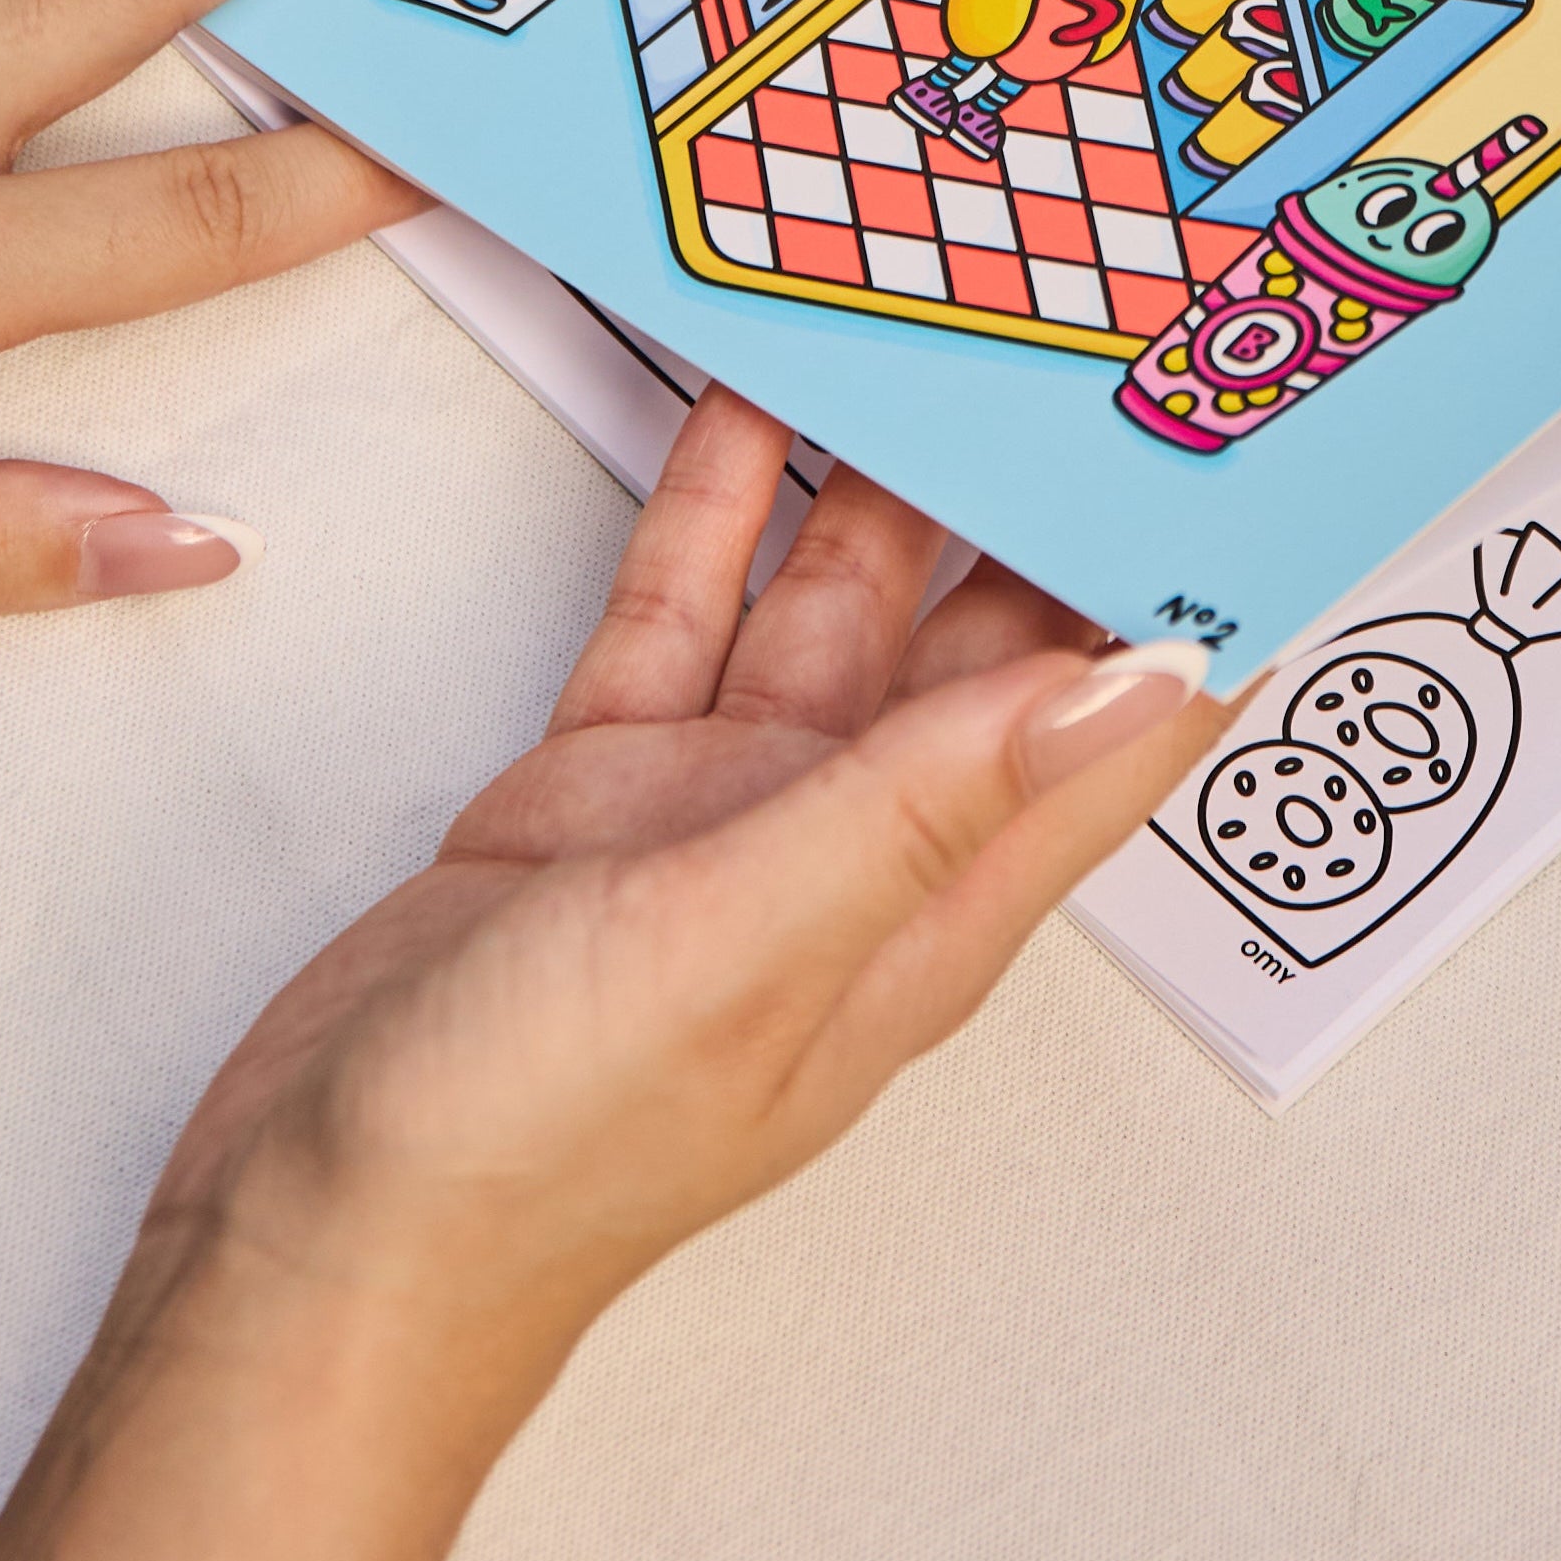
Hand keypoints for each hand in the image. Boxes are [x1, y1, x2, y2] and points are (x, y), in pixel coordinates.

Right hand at [0, 390, 1233, 1560]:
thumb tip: (1128, 689)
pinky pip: (690, 609)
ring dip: (876, 475)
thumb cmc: (538, 1161)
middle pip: (985, 638)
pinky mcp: (614, 776)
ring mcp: (732, 804)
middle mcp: (853, 844)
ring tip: (928, 331)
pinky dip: (720, 507)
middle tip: (1083, 349)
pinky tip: (753, 406)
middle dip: (1036, 503)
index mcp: (931, 905)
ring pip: (834, 598)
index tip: (1246, 480)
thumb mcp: (750, 952)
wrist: (314, 1228)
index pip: (1114, 739)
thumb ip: (926, 806)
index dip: (1192, 615)